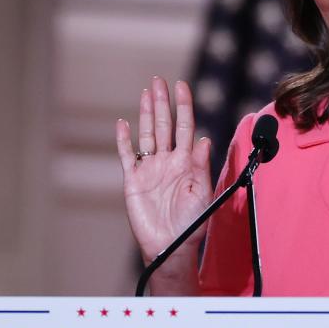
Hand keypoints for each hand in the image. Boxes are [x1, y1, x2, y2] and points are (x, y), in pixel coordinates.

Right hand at [116, 77, 213, 265]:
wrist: (171, 247)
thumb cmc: (192, 224)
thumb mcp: (203, 193)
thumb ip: (202, 166)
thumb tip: (205, 140)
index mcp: (187, 162)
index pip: (185, 127)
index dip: (183, 106)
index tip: (182, 85)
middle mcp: (168, 161)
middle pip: (164, 125)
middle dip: (162, 103)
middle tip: (159, 80)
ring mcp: (150, 169)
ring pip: (147, 135)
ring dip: (145, 114)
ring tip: (146, 93)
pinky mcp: (133, 180)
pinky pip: (127, 156)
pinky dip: (124, 140)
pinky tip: (123, 124)